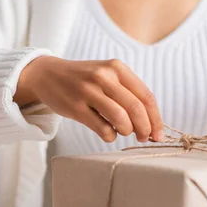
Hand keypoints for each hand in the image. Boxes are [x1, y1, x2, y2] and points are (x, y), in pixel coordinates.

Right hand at [16, 56, 163, 141]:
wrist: (47, 75)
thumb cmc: (83, 79)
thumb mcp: (106, 75)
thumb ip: (127, 92)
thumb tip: (151, 123)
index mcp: (117, 68)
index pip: (146, 96)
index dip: (156, 119)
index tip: (159, 134)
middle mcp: (103, 77)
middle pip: (136, 108)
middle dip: (145, 128)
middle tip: (144, 138)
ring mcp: (88, 92)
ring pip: (121, 119)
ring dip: (127, 131)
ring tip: (123, 131)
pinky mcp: (75, 108)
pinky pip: (102, 128)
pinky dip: (110, 136)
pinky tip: (108, 133)